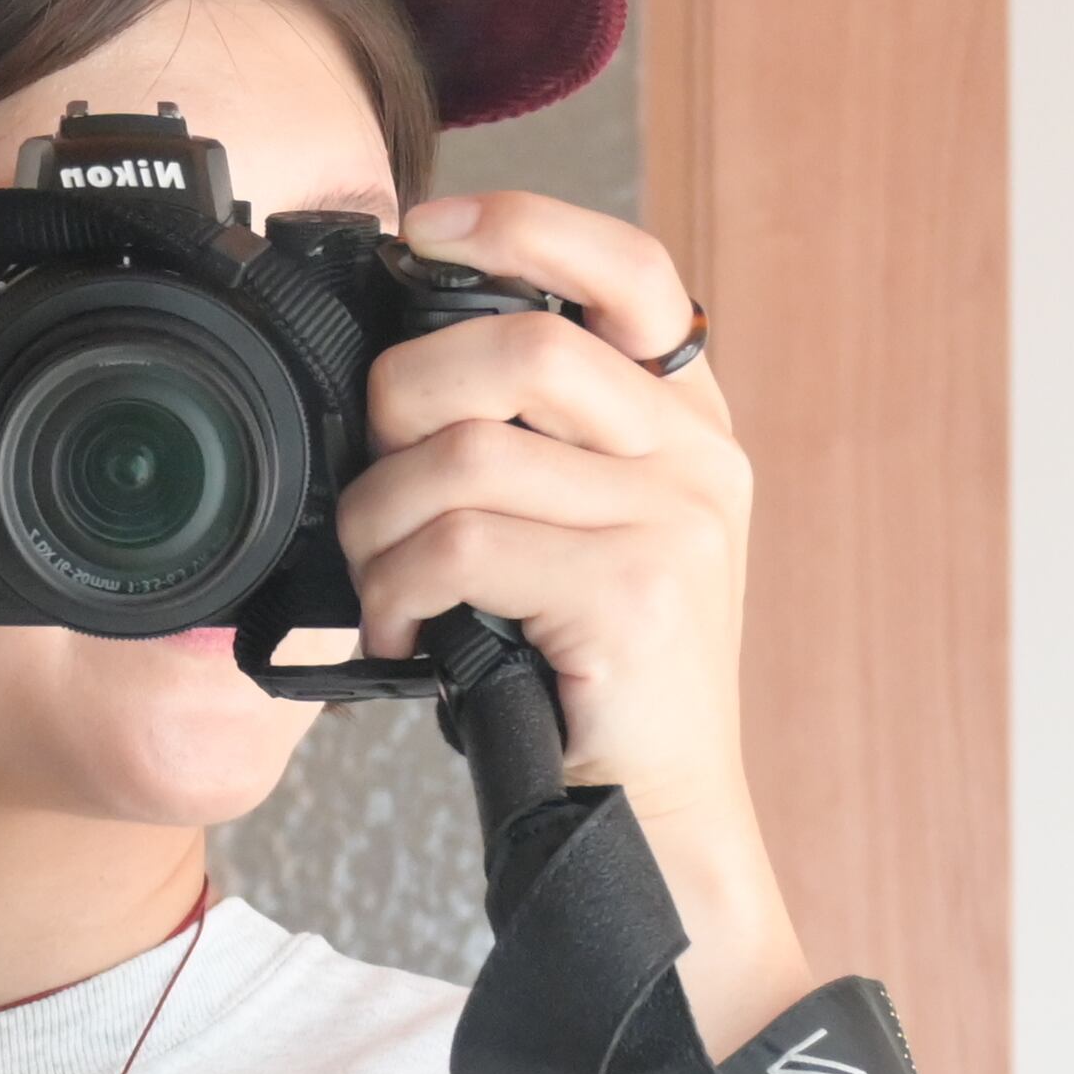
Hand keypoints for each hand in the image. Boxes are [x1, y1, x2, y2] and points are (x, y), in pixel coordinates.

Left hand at [339, 189, 820, 1073]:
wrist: (657, 848)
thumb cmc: (591, 708)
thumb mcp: (574, 556)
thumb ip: (531, 459)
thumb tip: (401, 385)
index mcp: (690, 430)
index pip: (626, 271)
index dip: (522, 225)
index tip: (424, 228)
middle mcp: (699, 459)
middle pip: (517, 340)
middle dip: (402, 399)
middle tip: (374, 482)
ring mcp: (678, 522)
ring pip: (469, 449)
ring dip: (383, 518)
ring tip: (381, 582)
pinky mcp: (635, 592)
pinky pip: (465, 541)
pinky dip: (399, 585)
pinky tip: (400, 633)